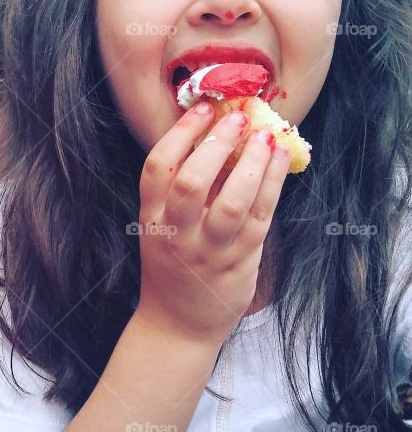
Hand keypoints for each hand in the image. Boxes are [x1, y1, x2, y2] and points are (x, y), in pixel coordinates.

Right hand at [135, 102, 290, 342]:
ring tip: (266, 136)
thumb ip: (181, 191)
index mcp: (151, 218)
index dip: (180, 133)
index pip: (156, 168)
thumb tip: (217, 136)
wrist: (177, 324)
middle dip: (216, 143)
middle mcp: (176, 234)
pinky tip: (280, 160)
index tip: (202, 108)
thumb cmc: (172, 267)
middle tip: (237, 117)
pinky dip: (273, 184)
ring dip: (252, 163)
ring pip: (232, 201)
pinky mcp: (240, 261)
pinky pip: (261, 217)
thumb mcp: (162, 228)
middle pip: (191, 181)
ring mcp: (208, 250)